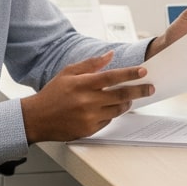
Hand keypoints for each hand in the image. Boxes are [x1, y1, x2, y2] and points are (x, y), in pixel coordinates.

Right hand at [20, 52, 153, 142]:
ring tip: (131, 98)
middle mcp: (87, 101)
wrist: (36, 119)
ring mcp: (88, 117)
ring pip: (117, 109)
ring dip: (127, 103)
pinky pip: (108, 120)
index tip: (143, 71)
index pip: (112, 77)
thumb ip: (91, 64)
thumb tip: (110, 55)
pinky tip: (110, 108)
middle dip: (139, 90)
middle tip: (150, 87)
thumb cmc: (53, 94)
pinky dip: (112, 113)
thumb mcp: (68, 73)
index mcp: (83, 84)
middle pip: (121, 95)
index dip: (129, 74)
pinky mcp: (88, 130)